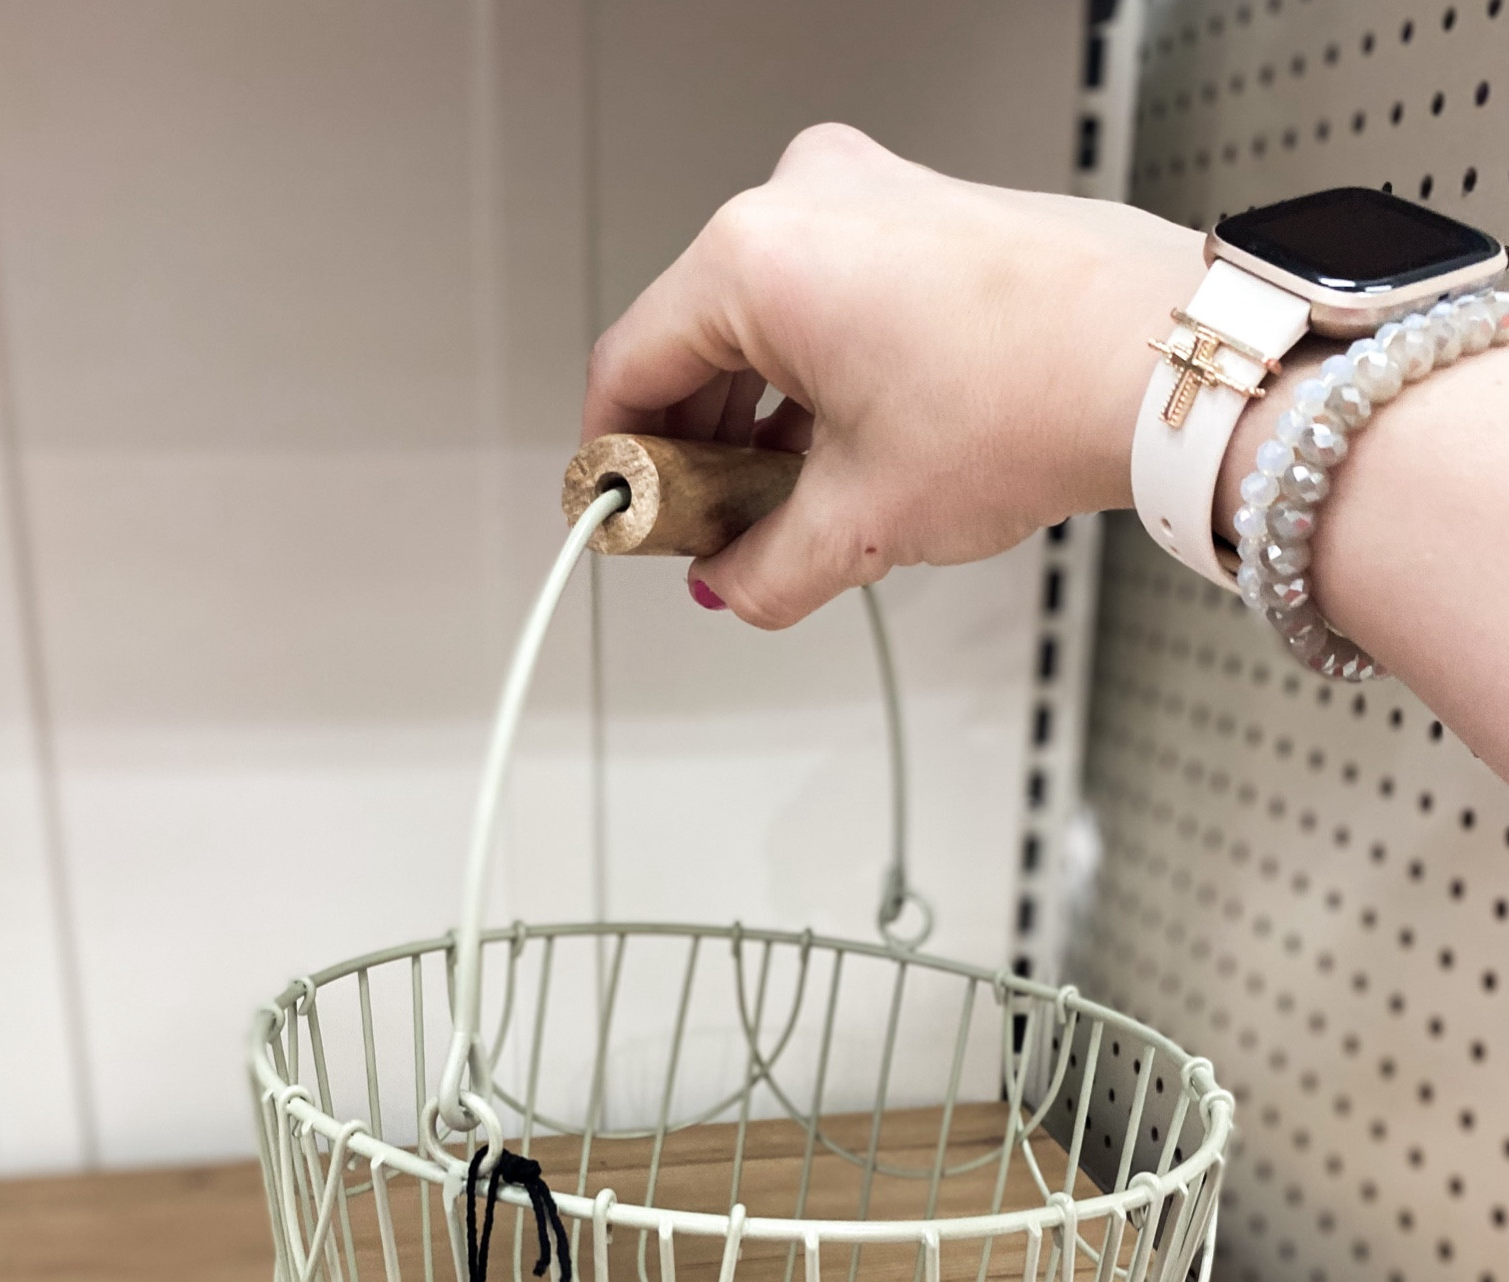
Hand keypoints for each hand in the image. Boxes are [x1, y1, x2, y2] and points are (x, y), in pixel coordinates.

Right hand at [582, 123, 1204, 628]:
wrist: (1163, 361)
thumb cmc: (1033, 396)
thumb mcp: (866, 517)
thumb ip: (766, 569)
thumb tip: (732, 587)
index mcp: (757, 256)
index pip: (632, 363)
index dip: (618, 457)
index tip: (626, 510)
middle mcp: (803, 199)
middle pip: (694, 338)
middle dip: (698, 446)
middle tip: (714, 529)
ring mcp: (869, 193)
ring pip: (763, 319)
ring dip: (758, 418)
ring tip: (789, 504)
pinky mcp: (919, 211)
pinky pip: (826, 296)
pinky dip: (815, 374)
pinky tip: (840, 449)